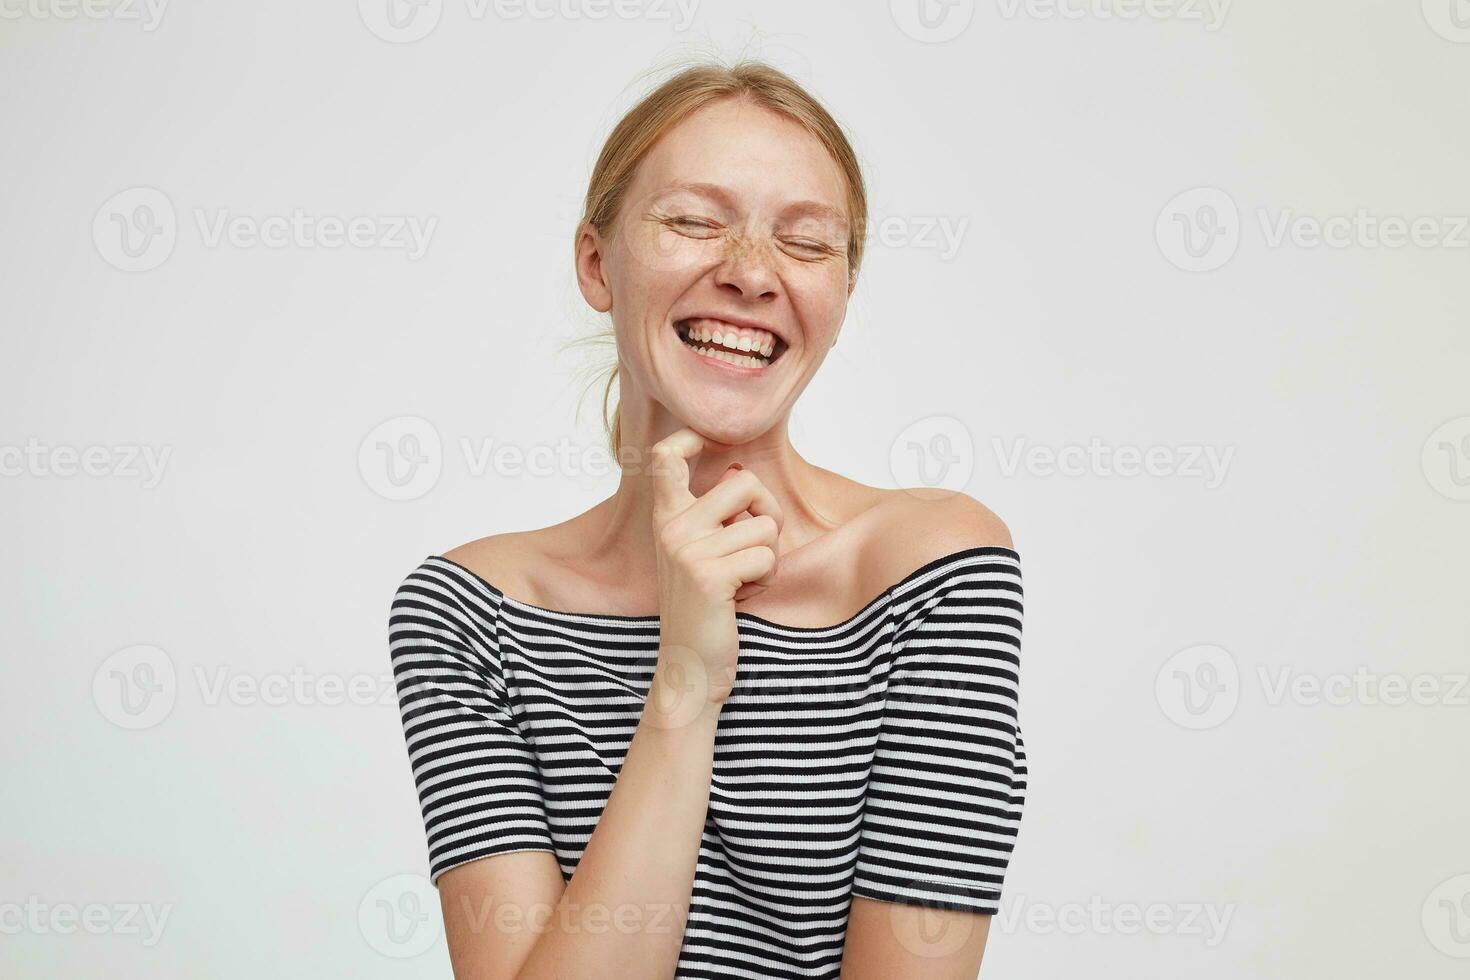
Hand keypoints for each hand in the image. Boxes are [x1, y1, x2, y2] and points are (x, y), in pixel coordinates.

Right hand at [647, 427, 782, 710]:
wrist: (689, 669)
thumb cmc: (705, 608)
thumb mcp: (700, 554)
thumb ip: (714, 516)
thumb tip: (739, 471)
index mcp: (666, 518)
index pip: (666, 457)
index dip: (689, 437)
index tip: (705, 441)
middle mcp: (671, 527)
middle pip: (745, 481)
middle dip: (768, 513)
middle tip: (755, 546)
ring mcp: (686, 550)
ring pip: (765, 525)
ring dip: (768, 557)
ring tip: (742, 581)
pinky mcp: (708, 575)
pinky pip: (766, 558)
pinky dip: (766, 580)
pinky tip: (740, 598)